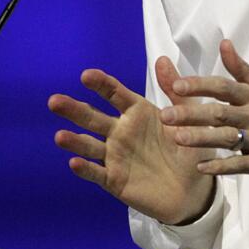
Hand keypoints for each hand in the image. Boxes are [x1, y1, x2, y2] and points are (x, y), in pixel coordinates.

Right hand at [47, 58, 215, 224]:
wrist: (195, 190)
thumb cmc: (190, 149)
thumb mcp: (187, 117)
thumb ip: (174, 91)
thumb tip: (162, 58)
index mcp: (137, 113)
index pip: (115, 94)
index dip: (101, 85)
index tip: (86, 75)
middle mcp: (121, 132)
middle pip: (93, 118)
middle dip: (74, 109)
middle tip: (54, 100)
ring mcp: (115, 156)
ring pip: (89, 145)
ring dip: (74, 141)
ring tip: (59, 136)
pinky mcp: (115, 180)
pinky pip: (97, 173)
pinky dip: (86, 169)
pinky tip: (74, 162)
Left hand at [161, 39, 248, 194]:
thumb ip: (242, 69)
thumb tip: (224, 43)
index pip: (225, 86)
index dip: (200, 85)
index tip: (176, 85)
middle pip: (220, 112)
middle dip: (191, 113)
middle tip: (165, 115)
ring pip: (227, 138)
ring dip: (200, 138)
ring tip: (176, 138)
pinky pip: (239, 165)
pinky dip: (220, 166)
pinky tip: (200, 167)